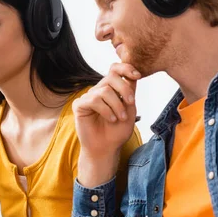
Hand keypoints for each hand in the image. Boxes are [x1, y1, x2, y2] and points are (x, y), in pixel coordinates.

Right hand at [73, 63, 139, 186]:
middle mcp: (99, 90)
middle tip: (130, 102)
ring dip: (116, 105)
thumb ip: (129, 92)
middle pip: (111, 76)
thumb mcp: (129, 109)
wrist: (107, 148)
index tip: (137, 76)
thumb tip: (132, 74)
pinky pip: (93, 100)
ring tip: (120, 118)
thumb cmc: (117, 131)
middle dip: (124, 88)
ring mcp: (88, 97)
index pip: (115, 69)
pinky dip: (105, 110)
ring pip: (104, 90)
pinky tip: (110, 119)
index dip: (126, 68)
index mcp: (111, 89)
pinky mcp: (79, 105)